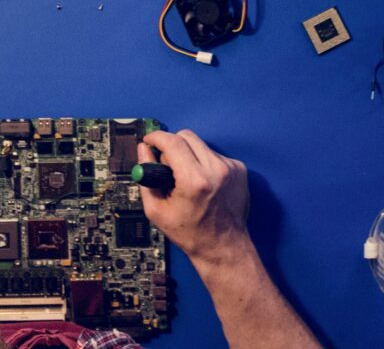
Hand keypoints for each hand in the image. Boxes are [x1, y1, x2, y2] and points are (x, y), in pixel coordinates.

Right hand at [136, 130, 252, 266]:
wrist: (224, 247)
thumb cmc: (191, 234)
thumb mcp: (157, 211)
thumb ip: (147, 177)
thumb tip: (143, 151)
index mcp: (194, 181)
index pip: (172, 142)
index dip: (156, 137)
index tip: (149, 140)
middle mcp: (216, 170)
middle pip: (186, 136)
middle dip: (172, 145)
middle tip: (166, 164)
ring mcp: (230, 168)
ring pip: (200, 145)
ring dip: (189, 155)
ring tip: (187, 180)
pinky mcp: (239, 169)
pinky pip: (214, 155)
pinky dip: (204, 163)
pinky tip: (203, 184)